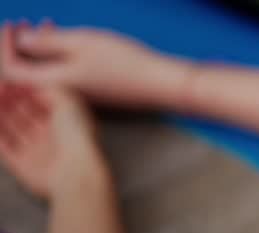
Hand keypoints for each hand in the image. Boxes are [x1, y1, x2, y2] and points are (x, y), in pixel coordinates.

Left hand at [0, 20, 189, 107]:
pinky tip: (66, 43)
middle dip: (19, 46)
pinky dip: (56, 58)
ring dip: (39, 50)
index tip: (12, 24)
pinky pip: (61, 77)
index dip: (5, 46)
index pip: (10, 70)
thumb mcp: (80, 43)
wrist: (159, 84)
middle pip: (25, 74)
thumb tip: (21, 41)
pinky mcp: (90, 95)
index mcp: (53, 86)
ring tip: (46, 27)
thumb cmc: (124, 63)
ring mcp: (76, 98)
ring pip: (44, 74)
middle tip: (23, 24)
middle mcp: (61, 97)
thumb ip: (45, 42)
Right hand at [0, 81, 101, 198]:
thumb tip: (32, 84)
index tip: (10, 82)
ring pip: (12, 129)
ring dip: (1, 114)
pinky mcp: (22, 166)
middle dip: (9, 101)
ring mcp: (36, 152)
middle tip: (0, 89)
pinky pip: (5, 147)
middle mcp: (50, 137)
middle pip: (24, 115)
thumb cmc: (76, 135)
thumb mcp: (68, 103)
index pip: (40, 104)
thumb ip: (51, 89)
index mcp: (64, 122)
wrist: (75, 171)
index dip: (25, 92)